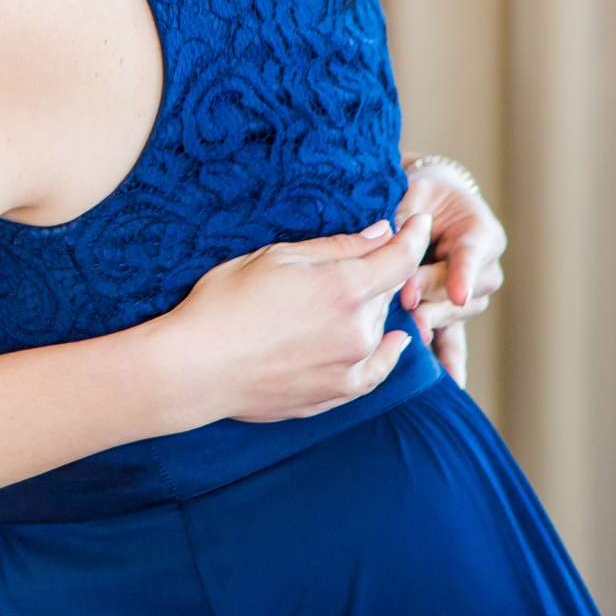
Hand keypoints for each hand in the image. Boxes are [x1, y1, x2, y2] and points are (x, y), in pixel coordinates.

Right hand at [165, 215, 430, 424]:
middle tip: (349, 262)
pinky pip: (377, 370)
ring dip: (369, 310)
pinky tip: (394, 343)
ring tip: (333, 302)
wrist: (197, 368)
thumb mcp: (275, 258)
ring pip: (379, 327)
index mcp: (343, 287)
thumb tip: (382, 232)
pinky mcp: (339, 393)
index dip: (413, 235)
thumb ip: (336, 247)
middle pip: (386, 292)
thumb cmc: (224, 304)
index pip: (399, 257)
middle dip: (376, 272)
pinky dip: (388, 353)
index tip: (419, 222)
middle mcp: (358, 329)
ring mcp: (351, 366)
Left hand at [396, 162, 505, 385]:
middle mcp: (484, 266)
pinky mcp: (453, 311)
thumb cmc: (417, 193)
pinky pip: (455, 338)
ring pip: (456, 312)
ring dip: (431, 317)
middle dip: (432, 294)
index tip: (458, 293)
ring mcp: (471, 292)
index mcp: (480, 231)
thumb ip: (407, 219)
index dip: (464, 273)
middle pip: (463, 289)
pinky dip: (451, 359)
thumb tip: (392, 246)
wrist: (423, 200)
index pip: (473, 253)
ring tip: (410, 322)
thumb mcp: (412, 193)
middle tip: (405, 299)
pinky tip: (453, 382)